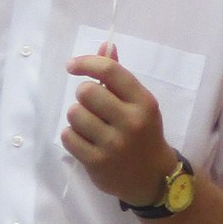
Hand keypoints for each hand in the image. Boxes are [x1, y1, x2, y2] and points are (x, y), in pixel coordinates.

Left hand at [63, 47, 174, 208]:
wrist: (154, 177)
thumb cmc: (144, 133)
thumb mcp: (139, 103)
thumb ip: (119, 76)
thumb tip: (105, 45)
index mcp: (143, 102)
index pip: (109, 71)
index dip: (86, 63)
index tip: (72, 66)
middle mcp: (131, 122)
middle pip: (86, 92)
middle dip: (83, 96)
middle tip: (91, 106)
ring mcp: (114, 145)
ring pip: (74, 114)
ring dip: (77, 117)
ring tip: (89, 125)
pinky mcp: (98, 164)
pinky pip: (68, 137)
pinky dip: (72, 136)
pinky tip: (84, 140)